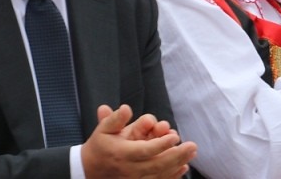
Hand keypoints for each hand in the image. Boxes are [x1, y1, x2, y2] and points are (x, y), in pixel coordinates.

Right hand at [81, 104, 195, 178]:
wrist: (88, 170)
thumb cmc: (100, 147)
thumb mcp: (102, 130)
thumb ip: (114, 119)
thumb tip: (127, 108)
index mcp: (122, 154)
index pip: (145, 151)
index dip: (161, 144)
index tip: (175, 135)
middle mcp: (129, 169)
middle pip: (156, 165)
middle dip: (176, 155)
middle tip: (192, 145)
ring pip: (159, 175)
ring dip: (177, 164)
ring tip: (192, 153)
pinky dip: (171, 176)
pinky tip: (184, 168)